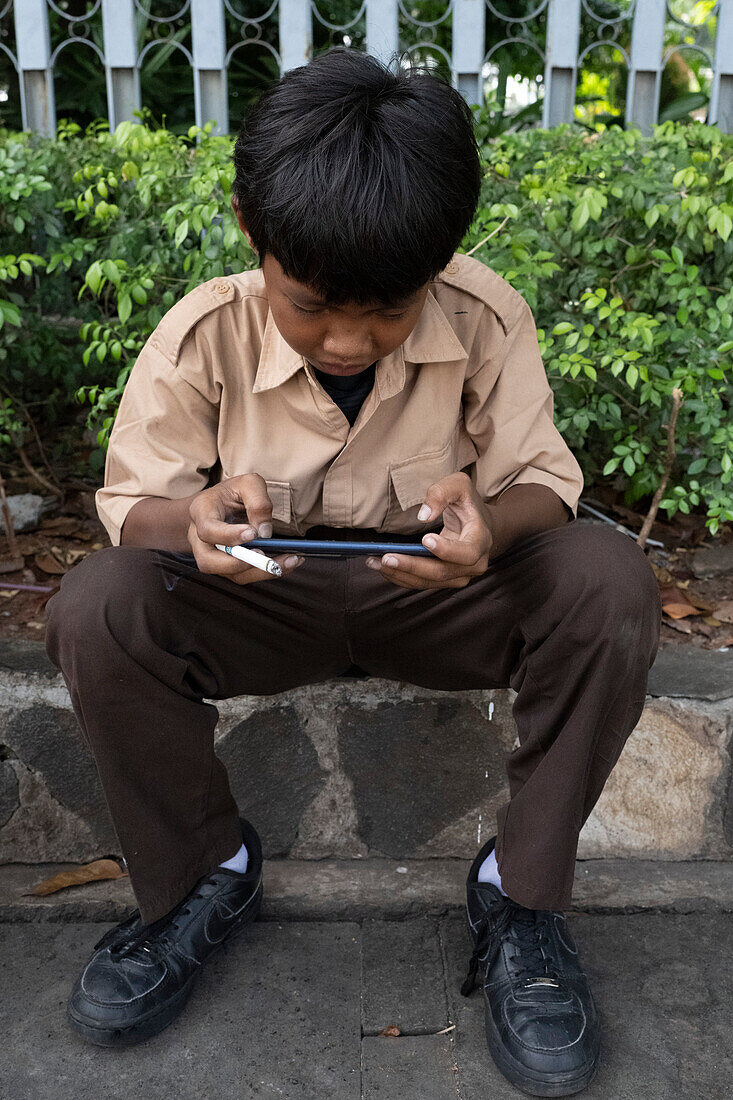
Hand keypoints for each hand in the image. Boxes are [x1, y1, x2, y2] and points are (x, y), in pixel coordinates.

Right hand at [187, 473, 302, 584]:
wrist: (220, 504)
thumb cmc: (233, 493)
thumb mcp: (248, 484)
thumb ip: (258, 501)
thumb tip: (264, 532)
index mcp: (201, 512)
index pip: (208, 530)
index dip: (229, 535)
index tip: (252, 533)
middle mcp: (200, 539)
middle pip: (210, 562)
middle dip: (240, 564)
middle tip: (266, 556)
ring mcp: (212, 556)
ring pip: (230, 575)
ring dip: (260, 572)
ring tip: (289, 560)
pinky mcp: (228, 567)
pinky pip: (245, 576)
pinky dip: (267, 572)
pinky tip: (288, 562)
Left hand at [366, 472, 492, 589]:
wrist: (480, 524)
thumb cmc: (468, 503)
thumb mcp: (459, 485)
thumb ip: (441, 494)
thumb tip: (424, 515)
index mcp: (480, 540)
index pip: (467, 552)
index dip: (447, 550)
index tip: (426, 539)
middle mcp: (474, 563)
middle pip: (442, 572)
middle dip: (412, 566)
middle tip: (387, 557)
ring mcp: (460, 575)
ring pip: (429, 581)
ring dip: (401, 574)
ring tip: (375, 562)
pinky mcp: (445, 580)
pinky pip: (422, 583)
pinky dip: (401, 576)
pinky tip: (382, 567)